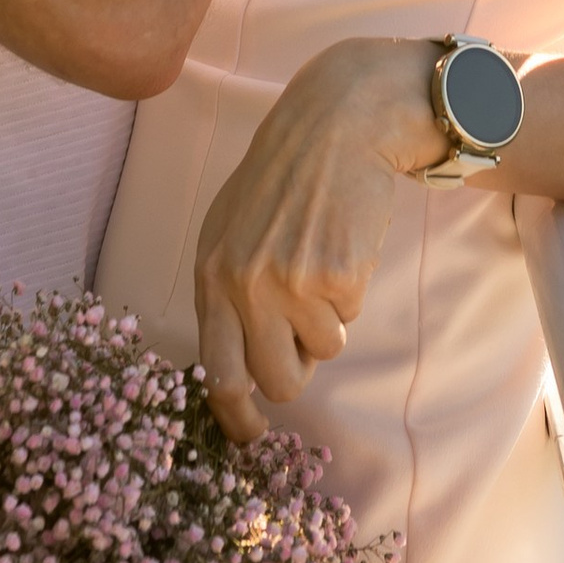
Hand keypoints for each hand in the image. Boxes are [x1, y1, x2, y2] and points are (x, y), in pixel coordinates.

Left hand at [192, 38, 443, 442]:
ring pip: (322, 351)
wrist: (335, 125)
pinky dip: (352, 290)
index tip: (252, 437)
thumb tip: (238, 368)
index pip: (215, 372)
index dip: (236, 417)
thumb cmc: (285, 178)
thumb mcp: (233, 228)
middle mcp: (242, 285)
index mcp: (211, 274)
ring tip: (322, 262)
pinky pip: (351, 316)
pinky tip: (342, 244)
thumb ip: (229, 291)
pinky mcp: (335, 275)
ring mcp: (288, 282)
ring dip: (329, 319)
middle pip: (274, 380)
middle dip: (296, 370)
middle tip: (305, 333)